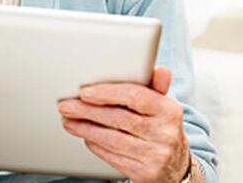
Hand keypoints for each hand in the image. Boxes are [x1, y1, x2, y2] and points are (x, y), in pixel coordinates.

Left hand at [58, 67, 189, 182]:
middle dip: (88, 111)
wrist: (176, 168)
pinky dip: (96, 145)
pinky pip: (113, 157)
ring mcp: (155, 155)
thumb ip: (155, 88)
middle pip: (120, 119)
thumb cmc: (162, 130)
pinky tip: (85, 136)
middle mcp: (164, 133)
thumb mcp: (163, 108)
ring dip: (86, 129)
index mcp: (169, 111)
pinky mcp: (144, 173)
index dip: (108, 93)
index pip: (137, 97)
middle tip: (66, 105)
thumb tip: (160, 70)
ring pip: (113, 140)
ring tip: (69, 121)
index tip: (85, 92)